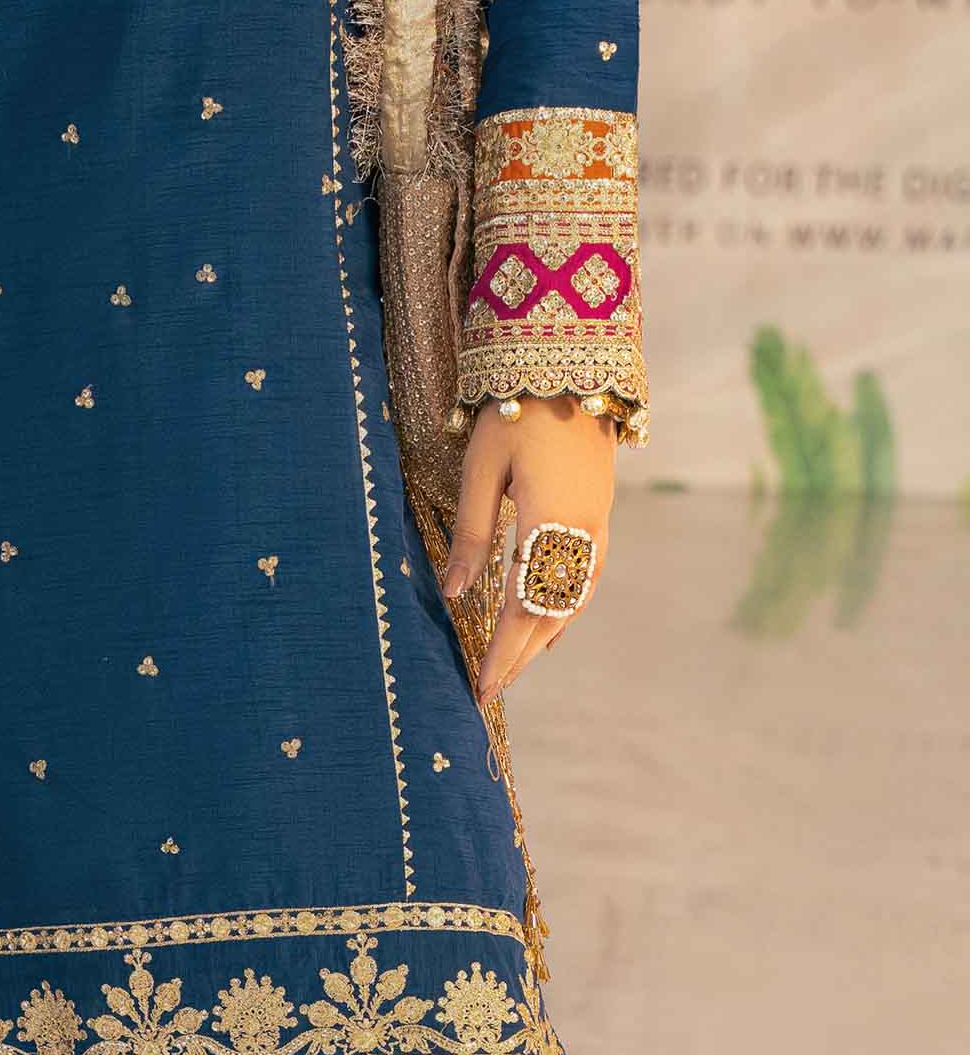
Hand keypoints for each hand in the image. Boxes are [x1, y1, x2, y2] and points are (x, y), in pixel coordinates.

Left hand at [440, 395, 615, 704]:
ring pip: (573, 599)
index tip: (482, 688)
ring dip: (543, 637)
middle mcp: (582, 532)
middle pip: (551, 614)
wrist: (571, 365)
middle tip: (490, 689)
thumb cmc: (514, 412)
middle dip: (520, 655)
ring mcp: (598, 524)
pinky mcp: (602, 513)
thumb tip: (454, 595)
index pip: (523, 609)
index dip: (503, 653)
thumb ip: (470, 535)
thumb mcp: (480, 470)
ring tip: (514, 665)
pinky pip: (586, 577)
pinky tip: (550, 625)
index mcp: (548, 523)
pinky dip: (565, 608)